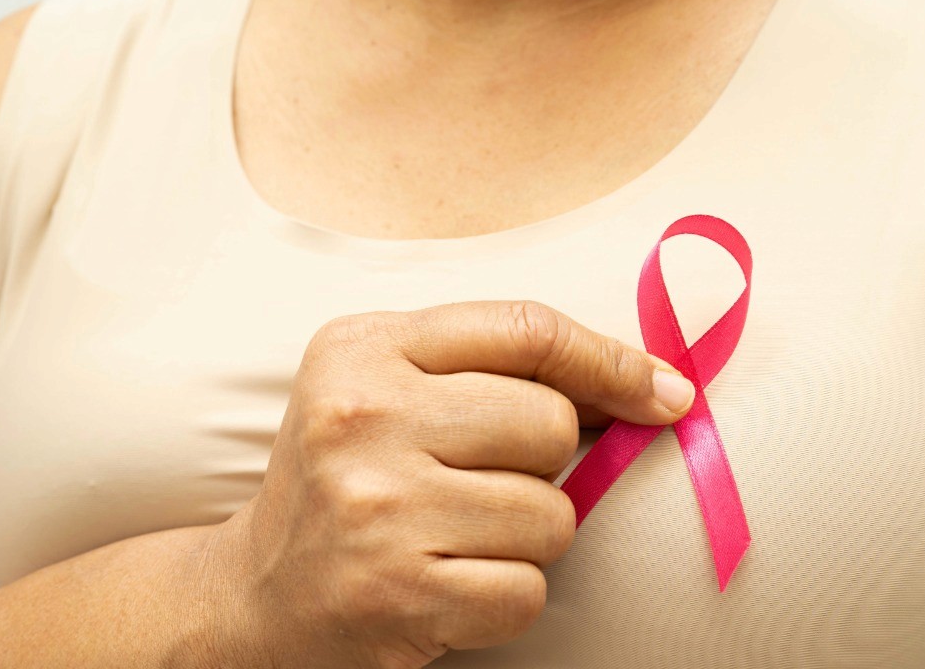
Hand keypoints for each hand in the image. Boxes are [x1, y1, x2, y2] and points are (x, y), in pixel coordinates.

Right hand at [206, 301, 695, 667]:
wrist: (260, 594)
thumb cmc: (350, 478)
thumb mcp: (391, 389)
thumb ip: (496, 369)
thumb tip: (655, 389)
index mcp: (364, 347)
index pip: (526, 329)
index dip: (613, 361)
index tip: (665, 394)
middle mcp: (362, 416)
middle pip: (551, 424)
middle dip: (546, 464)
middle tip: (486, 481)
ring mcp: (376, 506)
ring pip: (551, 515)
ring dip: (528, 536)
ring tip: (459, 536)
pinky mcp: (396, 591)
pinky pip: (527, 589)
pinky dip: (508, 595)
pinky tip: (451, 583)